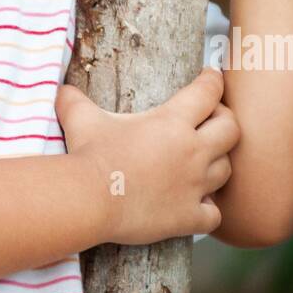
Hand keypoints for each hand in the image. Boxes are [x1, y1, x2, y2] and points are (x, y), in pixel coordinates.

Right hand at [55, 69, 237, 245]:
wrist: (89, 199)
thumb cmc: (88, 154)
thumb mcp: (80, 118)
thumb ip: (73, 99)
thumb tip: (60, 90)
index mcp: (172, 121)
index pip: (209, 91)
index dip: (213, 80)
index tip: (211, 76)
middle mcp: (192, 151)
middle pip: (232, 129)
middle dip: (225, 120)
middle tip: (213, 120)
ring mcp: (194, 186)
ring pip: (226, 170)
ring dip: (218, 163)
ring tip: (204, 161)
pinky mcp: (188, 216)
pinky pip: (214, 213)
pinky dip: (209, 208)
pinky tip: (197, 203)